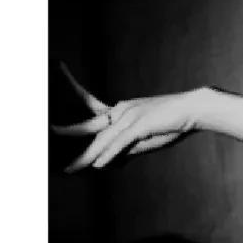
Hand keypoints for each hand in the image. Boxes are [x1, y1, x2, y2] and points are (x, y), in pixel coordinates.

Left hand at [51, 62, 205, 172]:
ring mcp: (130, 116)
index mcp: (120, 109)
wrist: (194, 109)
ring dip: (86, 157)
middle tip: (48, 132)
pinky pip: (120, 142)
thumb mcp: (144, 138)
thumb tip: (107, 163)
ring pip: (102, 139)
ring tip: (70, 168)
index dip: (71, 90)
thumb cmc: (172, 123)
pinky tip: (97, 165)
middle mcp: (121, 109)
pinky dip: (108, 154)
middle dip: (68, 131)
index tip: (58, 73)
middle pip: (90, 123)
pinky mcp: (140, 125)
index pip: (89, 102)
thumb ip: (125, 149)